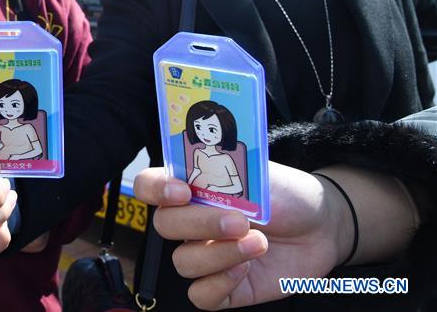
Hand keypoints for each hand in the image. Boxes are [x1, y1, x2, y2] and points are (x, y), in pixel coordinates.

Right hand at [133, 162, 341, 309]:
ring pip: (183, 263)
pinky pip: (201, 295)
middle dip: (200, 224)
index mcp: (190, 188)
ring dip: (220, 254)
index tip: (182, 192)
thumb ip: (224, 176)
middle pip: (164, 225)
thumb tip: (200, 183)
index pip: (149, 185)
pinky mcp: (224, 287)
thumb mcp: (256, 174)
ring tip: (258, 242)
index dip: (155, 189)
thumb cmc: (286, 195)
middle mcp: (191, 223)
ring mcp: (205, 255)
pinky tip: (247, 267)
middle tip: (239, 221)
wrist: (321, 225)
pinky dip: (221, 283)